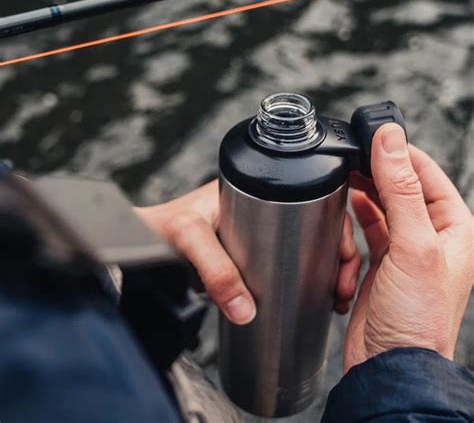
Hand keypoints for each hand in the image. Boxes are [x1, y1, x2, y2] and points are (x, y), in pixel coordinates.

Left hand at [136, 181, 361, 324]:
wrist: (141, 240)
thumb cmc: (162, 226)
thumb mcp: (190, 239)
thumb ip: (215, 270)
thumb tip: (247, 310)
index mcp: (255, 186)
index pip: (310, 197)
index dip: (335, 224)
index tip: (344, 256)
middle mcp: (262, 204)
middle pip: (316, 224)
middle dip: (339, 253)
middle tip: (342, 287)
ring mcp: (259, 229)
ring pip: (306, 244)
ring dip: (326, 268)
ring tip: (334, 297)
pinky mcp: (252, 252)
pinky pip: (287, 260)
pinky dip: (304, 276)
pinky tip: (313, 294)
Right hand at [345, 124, 472, 372]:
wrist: (388, 365)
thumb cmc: (415, 317)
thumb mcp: (413, 246)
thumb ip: (401, 189)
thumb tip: (391, 140)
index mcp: (453, 229)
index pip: (426, 174)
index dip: (399, 153)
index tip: (372, 138)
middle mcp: (429, 237)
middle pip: (398, 190)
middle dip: (372, 182)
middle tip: (348, 169)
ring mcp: (403, 251)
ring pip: (376, 210)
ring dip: (358, 213)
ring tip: (345, 214)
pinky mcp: (379, 264)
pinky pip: (362, 234)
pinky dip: (350, 237)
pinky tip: (344, 243)